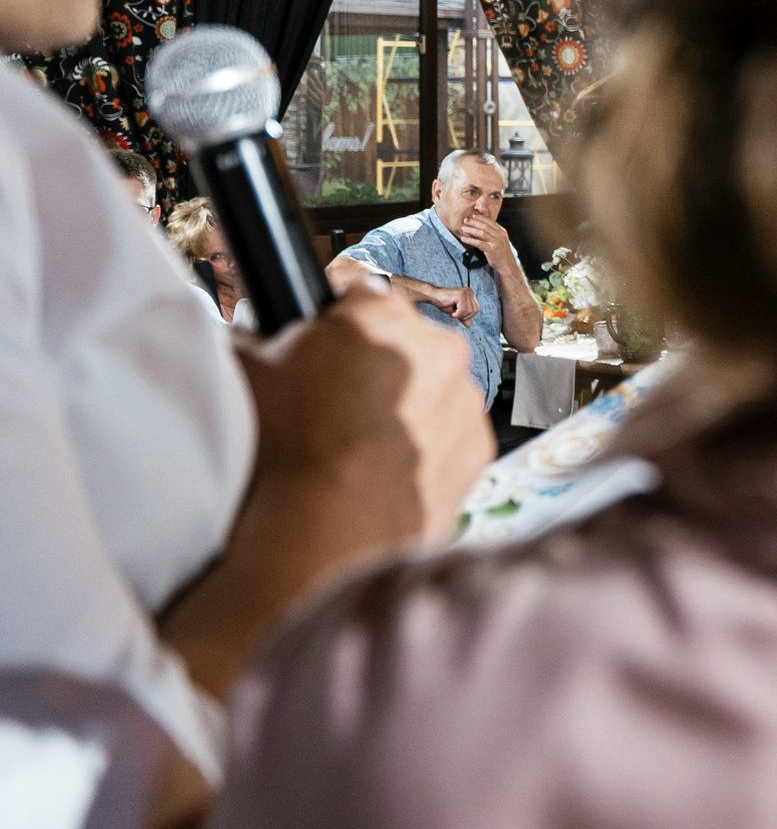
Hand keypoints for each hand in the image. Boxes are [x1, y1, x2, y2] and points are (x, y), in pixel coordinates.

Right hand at [163, 277, 493, 697]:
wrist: (329, 527)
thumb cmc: (286, 449)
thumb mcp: (245, 372)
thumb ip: (252, 337)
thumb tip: (247, 333)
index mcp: (380, 314)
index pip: (359, 300)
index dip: (335, 329)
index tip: (322, 354)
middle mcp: (436, 347)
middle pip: (403, 345)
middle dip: (375, 368)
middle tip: (335, 407)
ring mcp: (465, 397)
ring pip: (433, 391)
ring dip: (405, 409)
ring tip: (358, 448)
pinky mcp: (479, 446)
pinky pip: (451, 436)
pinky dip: (427, 449)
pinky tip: (386, 472)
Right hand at [403, 275, 480, 323]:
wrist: (433, 297)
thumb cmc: (443, 303)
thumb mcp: (456, 312)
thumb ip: (463, 317)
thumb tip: (470, 325)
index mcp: (470, 294)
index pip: (476, 309)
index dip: (467, 316)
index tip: (457, 314)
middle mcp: (470, 292)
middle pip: (474, 310)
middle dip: (464, 316)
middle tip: (454, 314)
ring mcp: (466, 292)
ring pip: (469, 311)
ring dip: (460, 315)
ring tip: (452, 313)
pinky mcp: (461, 294)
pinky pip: (463, 309)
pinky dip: (457, 314)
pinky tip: (452, 312)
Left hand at [452, 208, 516, 273]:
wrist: (507, 264)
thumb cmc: (501, 252)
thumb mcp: (500, 240)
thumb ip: (493, 233)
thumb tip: (481, 227)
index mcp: (502, 232)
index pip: (490, 222)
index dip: (481, 218)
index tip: (473, 216)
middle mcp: (500, 235)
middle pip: (485, 226)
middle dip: (474, 222)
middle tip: (465, 220)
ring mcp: (496, 242)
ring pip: (481, 233)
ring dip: (471, 230)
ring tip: (463, 228)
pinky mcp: (491, 249)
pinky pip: (478, 243)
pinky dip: (470, 240)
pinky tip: (464, 238)